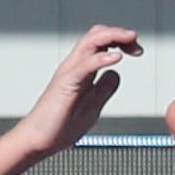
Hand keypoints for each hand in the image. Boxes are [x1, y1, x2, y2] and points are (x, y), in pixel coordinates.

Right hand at [15, 24, 141, 161]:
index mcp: (82, 70)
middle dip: (119, 33)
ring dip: (113, 36)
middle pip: (97, 35)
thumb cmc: (59, 126)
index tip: (137, 50)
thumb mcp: (93, 106)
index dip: (121, 41)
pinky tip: (116, 58)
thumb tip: (115, 75)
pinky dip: (102, 58)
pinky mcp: (66, 83)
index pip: (102, 43)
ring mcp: (69, 73)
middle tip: (136, 41)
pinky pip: (85, 65)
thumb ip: (104, 89)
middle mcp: (74, 66)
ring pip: (91, 42)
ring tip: (131, 38)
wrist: (37, 140)